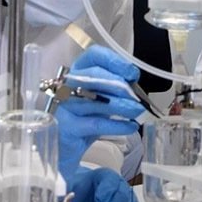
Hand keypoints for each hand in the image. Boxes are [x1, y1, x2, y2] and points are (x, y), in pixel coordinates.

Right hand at [57, 45, 143, 185]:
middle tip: (137, 97)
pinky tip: (130, 126)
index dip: (115, 61)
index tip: (132, 73)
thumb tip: (134, 83)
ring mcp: (65, 106)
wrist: (63, 146)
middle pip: (93, 75)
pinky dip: (117, 125)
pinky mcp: (68, 128)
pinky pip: (96, 123)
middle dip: (119, 85)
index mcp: (77, 72)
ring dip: (122, 105)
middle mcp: (67, 85)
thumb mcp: (98, 97)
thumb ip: (113, 87)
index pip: (94, 55)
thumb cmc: (84, 117)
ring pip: (95, 100)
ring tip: (138, 110)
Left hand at [70, 167, 137, 201]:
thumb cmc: (77, 191)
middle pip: (122, 196)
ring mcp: (126, 198)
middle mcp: (119, 185)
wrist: (81, 199)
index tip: (98, 199)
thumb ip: (64, 185)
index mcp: (104, 175)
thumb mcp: (68, 186)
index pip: (112, 180)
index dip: (106, 190)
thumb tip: (58, 187)